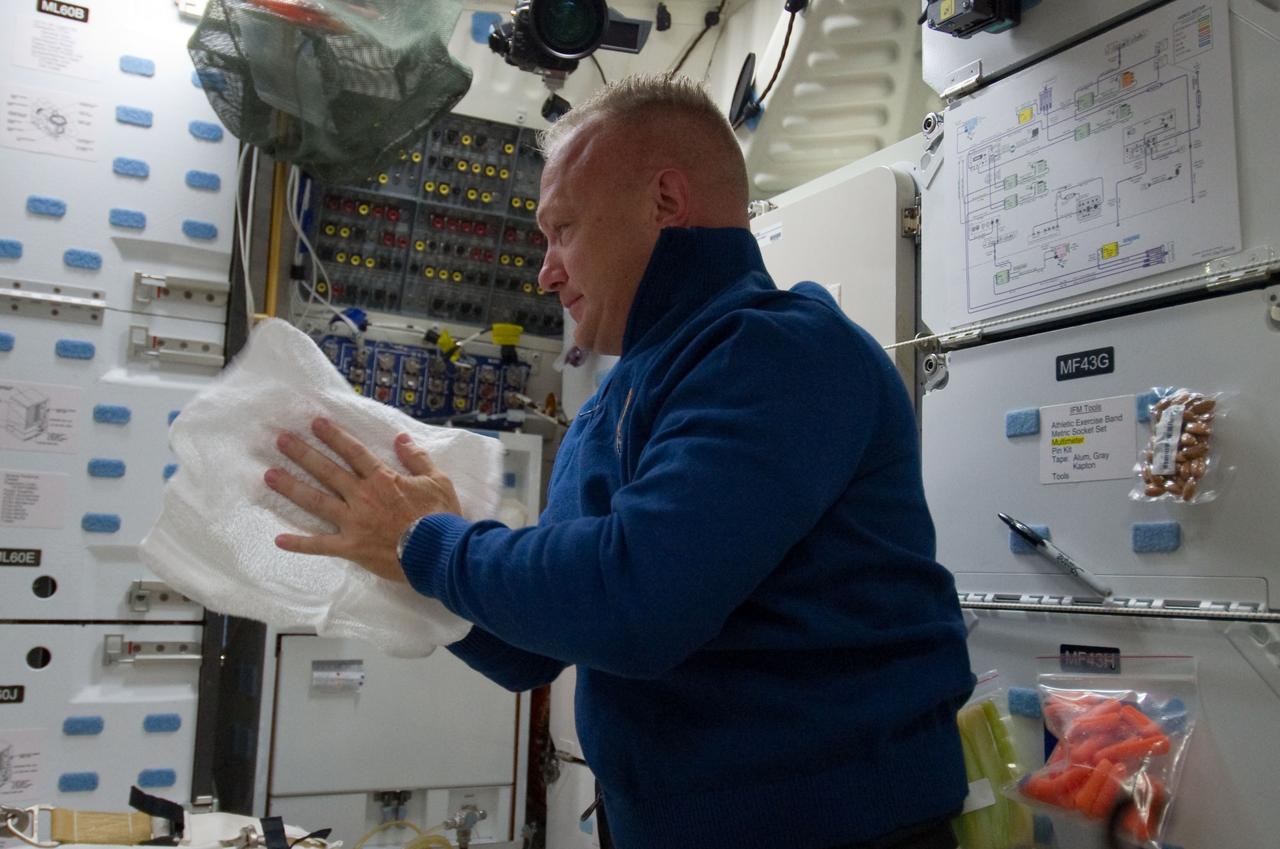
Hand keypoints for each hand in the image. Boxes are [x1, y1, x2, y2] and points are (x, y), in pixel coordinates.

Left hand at [265, 417, 461, 582]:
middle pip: (327, 471)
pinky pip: (321, 545)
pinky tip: (278, 540)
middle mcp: (362, 496)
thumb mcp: (438, 480)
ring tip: (269, 475)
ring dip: (292, 487)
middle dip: (303, 453)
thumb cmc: (441, 517)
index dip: (334, 435)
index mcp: (382, 479)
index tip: (315, 422)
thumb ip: (417, 458)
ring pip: (317, 501)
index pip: (354, 451)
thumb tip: (400, 438)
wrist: (440, 553)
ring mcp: (354, 522)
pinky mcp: (351, 547)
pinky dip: (299, 544)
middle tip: (281, 440)